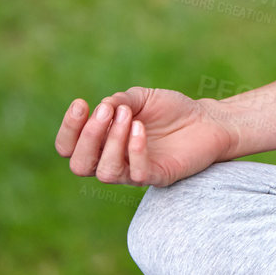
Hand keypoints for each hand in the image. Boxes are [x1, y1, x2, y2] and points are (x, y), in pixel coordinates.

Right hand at [55, 88, 235, 187]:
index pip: (69, 147)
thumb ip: (120, 100)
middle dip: (88, 137)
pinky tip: (141, 128)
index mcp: (103, 143)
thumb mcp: (142, 98)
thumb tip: (102, 107)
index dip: (69, 129)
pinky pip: (137, 174)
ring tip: (128, 116)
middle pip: (80, 165)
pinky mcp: (158, 177)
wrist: (207, 120)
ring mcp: (134, 172)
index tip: (81, 104)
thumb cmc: (171, 110)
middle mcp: (114, 161)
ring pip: (105, 172)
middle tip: (107, 111)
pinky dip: (135, 150)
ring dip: (112, 141)